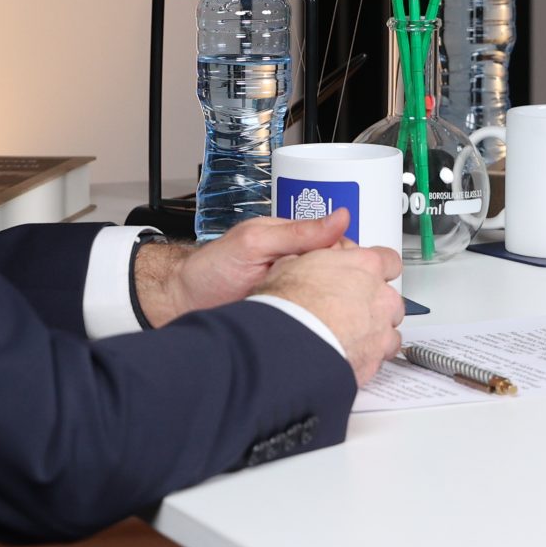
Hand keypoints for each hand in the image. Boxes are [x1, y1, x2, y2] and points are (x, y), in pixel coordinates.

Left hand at [137, 210, 356, 324]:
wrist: (182, 304)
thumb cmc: (211, 269)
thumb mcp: (255, 242)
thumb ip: (298, 232)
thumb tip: (340, 217)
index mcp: (297, 241)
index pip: (342, 245)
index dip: (354, 259)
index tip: (363, 272)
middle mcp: (300, 266)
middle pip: (343, 273)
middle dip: (351, 285)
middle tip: (352, 299)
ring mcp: (295, 292)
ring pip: (333, 299)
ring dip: (338, 307)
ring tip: (339, 316)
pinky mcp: (290, 317)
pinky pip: (315, 319)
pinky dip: (322, 324)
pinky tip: (325, 330)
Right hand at [255, 243, 406, 385]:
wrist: (288, 344)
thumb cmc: (288, 305)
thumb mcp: (290, 265)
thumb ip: (311, 261)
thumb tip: (302, 262)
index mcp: (365, 266)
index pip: (389, 261)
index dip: (377, 269)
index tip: (368, 275)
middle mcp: (380, 297)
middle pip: (391, 299)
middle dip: (374, 304)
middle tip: (349, 309)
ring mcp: (381, 330)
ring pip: (389, 330)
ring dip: (374, 333)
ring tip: (348, 336)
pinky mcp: (375, 359)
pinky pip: (379, 357)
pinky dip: (367, 357)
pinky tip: (349, 355)